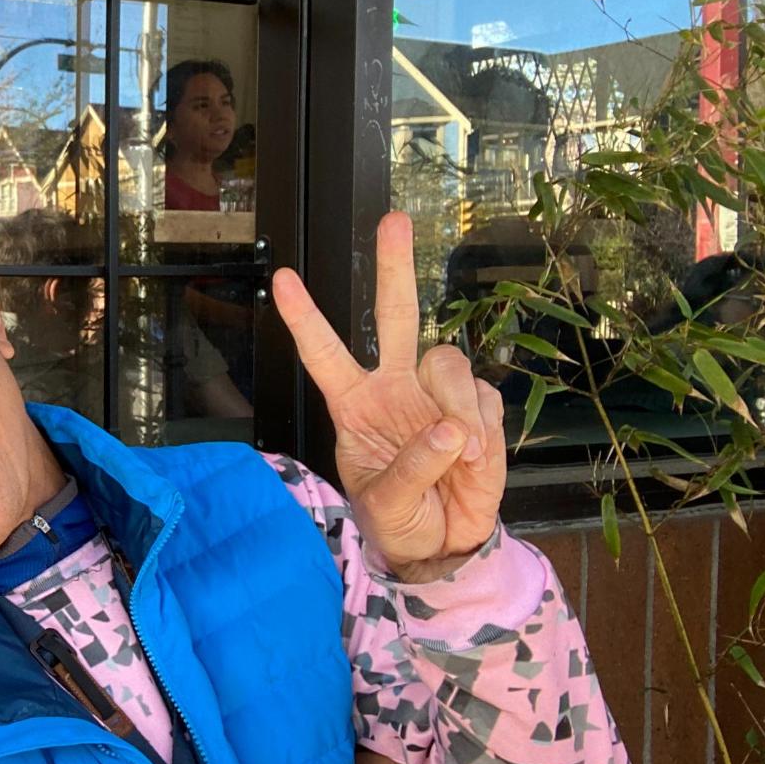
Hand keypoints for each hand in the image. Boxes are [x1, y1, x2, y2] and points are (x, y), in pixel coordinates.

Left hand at [271, 212, 505, 576]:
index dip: (305, 318)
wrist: (444, 544)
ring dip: (454, 404)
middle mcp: (393, 386)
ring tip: (461, 454)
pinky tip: (474, 462)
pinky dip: (483, 431)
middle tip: (392, 220)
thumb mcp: (386, 504)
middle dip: (395, 267)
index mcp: (354, 404)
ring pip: (447, 361)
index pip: (324, 354)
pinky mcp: (476, 407)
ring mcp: (435, 393)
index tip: (281, 279)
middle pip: (395, 316)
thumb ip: (410, 469)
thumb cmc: (398, 519)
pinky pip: (483, 398)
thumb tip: (448, 431)